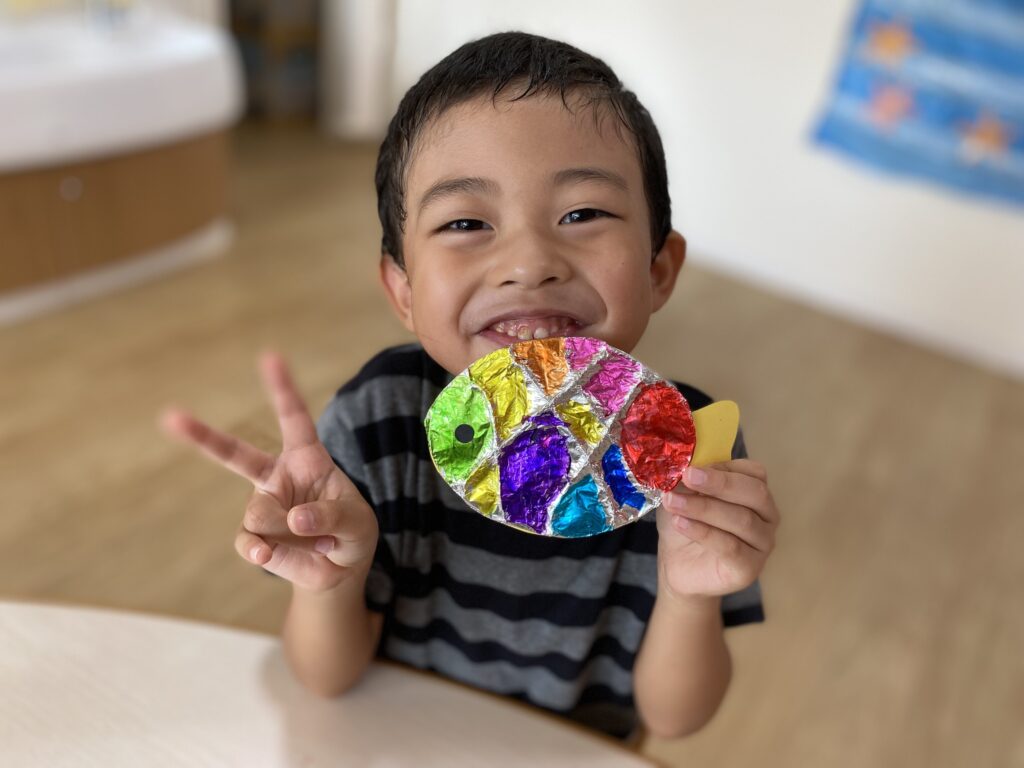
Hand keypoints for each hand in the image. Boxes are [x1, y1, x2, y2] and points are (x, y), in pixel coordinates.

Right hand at [161, 352, 377, 592]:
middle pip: (235, 454)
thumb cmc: (352, 532)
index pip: (295, 418)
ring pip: (262, 516)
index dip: (283, 389)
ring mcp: (262, 507)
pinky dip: (265, 554)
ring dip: (294, 535)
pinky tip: (273, 556)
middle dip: (202, 436)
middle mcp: (278, 477)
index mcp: (308, 457)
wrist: (341, 568)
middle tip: (169, 416)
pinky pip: (250, 544)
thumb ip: (333, 516)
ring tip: (322, 543)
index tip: (270, 357)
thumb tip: (293, 519)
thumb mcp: (358, 522)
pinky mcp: (255, 538)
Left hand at [656, 460, 778, 600]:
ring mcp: (762, 544)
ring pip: (742, 520)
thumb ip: (690, 479)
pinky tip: (680, 523)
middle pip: (755, 493)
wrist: (677, 566)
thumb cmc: (686, 524)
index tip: (691, 467)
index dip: (723, 468)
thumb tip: (685, 463)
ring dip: (703, 508)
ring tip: (672, 501)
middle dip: (719, 483)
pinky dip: (703, 532)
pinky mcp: (749, 568)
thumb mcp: (684, 494)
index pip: (754, 473)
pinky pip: (730, 547)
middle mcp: (767, 517)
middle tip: (687, 476)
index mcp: (756, 493)